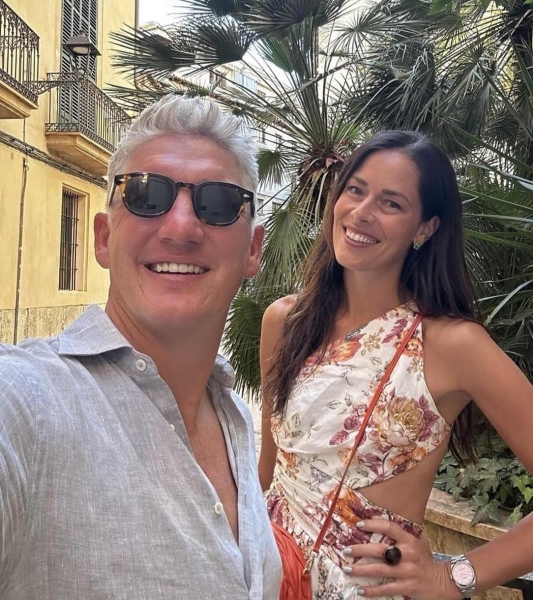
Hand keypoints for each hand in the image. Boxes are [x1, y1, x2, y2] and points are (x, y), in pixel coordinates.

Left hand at [342, 519, 462, 599]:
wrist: (444, 581)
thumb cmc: (426, 560)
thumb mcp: (418, 543)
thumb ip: (403, 536)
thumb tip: (382, 525)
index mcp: (409, 541)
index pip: (389, 527)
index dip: (373, 524)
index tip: (359, 525)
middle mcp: (407, 554)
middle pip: (379, 550)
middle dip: (360, 550)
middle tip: (346, 550)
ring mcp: (407, 572)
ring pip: (379, 570)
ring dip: (361, 570)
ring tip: (347, 569)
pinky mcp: (407, 587)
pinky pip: (386, 589)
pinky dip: (372, 590)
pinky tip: (360, 590)